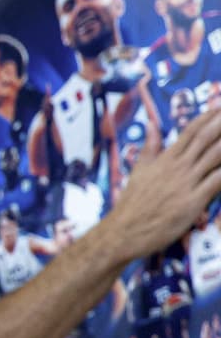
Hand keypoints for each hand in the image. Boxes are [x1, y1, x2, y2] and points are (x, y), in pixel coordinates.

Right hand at [102, 106, 220, 258]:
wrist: (125, 230)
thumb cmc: (132, 203)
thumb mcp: (138, 170)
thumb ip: (149, 147)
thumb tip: (150, 124)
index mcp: (165, 158)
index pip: (190, 132)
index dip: (207, 117)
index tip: (218, 107)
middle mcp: (178, 167)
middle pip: (206, 139)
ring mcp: (187, 183)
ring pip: (215, 156)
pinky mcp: (194, 200)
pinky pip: (217, 181)